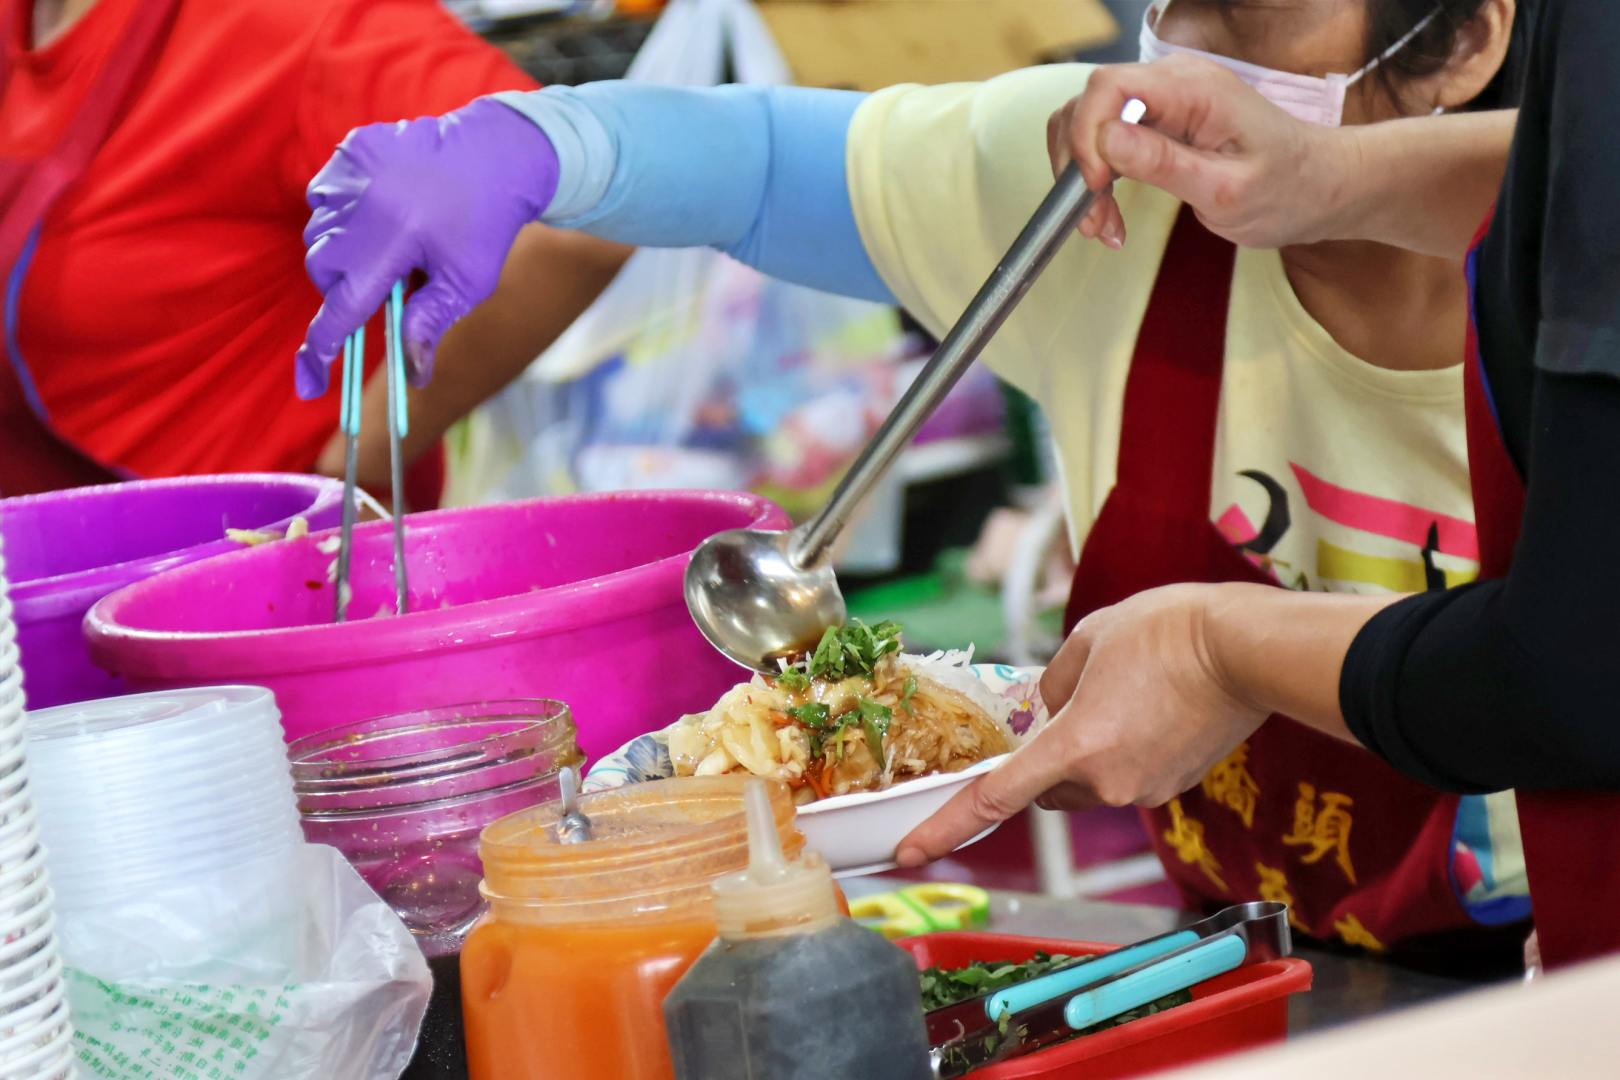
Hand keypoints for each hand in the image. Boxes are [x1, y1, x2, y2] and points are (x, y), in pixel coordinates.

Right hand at [297, 97, 561, 398]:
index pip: (344, 305)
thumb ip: (430, 325)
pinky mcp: (352, 148)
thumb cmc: (487, 225)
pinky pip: (326, 192)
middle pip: (322, 269)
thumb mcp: (467, 283)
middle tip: (377, 287)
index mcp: (394, 239)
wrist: (499, 153)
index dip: (324, 346)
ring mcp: (353, 169)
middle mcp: (364, 202)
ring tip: (388, 241)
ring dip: (341, 249)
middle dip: (341, 287)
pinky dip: (342, 211)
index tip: (312, 381)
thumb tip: (412, 378)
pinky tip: (381, 208)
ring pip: (318, 230)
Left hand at [896, 584, 1270, 865]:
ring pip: (1086, 784)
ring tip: (1123, 696)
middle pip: (1044, 788)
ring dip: (1085, 754)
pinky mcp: (1172, 788)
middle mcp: (1105, 783)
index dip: (945, 828)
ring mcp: (1142, 790)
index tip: (909, 852)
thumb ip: (1053, 685)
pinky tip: (1149, 709)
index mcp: (1073, 746)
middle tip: (1071, 705)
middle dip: (1043, 758)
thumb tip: (1048, 713)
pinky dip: (1122, 753)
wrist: (1246, 649)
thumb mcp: (1087, 638)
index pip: (993, 798)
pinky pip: (1124, 778)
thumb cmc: (1167, 631)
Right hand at [1046, 56, 1351, 250]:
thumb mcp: (1228, 189)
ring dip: (1082, 178)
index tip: (1094, 187)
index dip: (1086, 136)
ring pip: (1090, 126)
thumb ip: (1165, 163)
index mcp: (1194, 89)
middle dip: (1078, 165)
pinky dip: (1097, 180)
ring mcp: (1165, 102)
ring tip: (1103, 226)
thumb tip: (1106, 140)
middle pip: (1088, 105)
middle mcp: (1174, 84)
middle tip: (1094, 219)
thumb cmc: (1288, 190)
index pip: (1108, 87)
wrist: (1319, 188)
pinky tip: (1111, 214)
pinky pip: (1107, 142)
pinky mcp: (1159, 123)